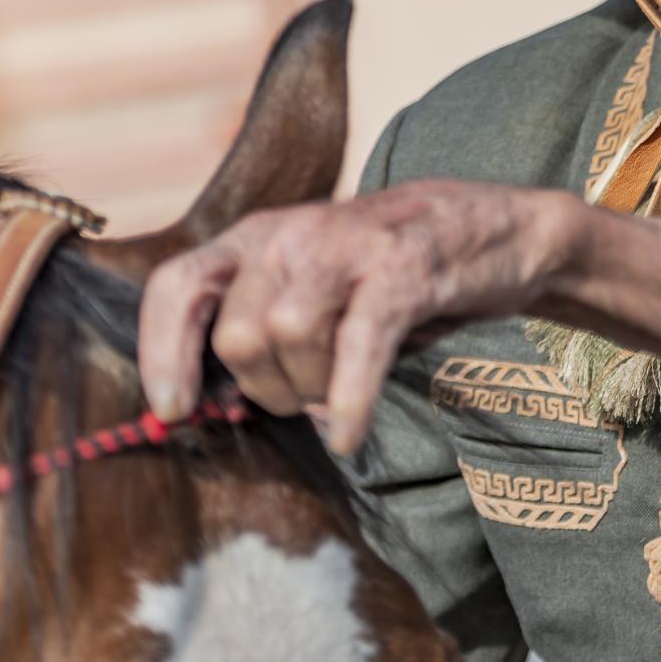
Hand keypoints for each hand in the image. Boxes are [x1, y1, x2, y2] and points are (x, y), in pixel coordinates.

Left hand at [137, 180, 580, 454]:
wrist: (499, 229)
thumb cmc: (397, 273)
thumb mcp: (316, 285)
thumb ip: (265, 330)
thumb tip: (209, 409)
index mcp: (260, 236)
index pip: (177, 285)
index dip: (161, 352)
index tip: (173, 410)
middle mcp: (293, 232)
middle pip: (238, 334)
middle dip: (266, 389)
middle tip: (308, 398)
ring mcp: (348, 245)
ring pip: (287, 337)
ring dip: (312, 389)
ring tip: (340, 398)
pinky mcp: (403, 268)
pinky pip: (356, 344)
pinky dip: (348, 399)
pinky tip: (350, 432)